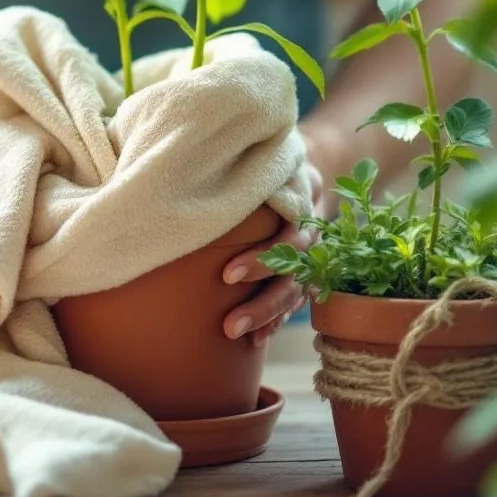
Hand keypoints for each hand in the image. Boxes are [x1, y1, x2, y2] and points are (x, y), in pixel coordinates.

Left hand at [221, 122, 341, 345]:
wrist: (301, 163)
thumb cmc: (265, 159)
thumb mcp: (262, 155)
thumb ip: (238, 165)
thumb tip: (186, 170)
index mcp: (300, 205)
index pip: (288, 239)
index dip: (262, 260)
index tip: (226, 276)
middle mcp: (309, 234)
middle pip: (291, 275)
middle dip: (260, 302)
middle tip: (227, 325)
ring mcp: (310, 255)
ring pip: (294, 292)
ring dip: (266, 316)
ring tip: (235, 335)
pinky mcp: (305, 270)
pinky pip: (294, 300)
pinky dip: (276, 320)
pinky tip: (255, 341)